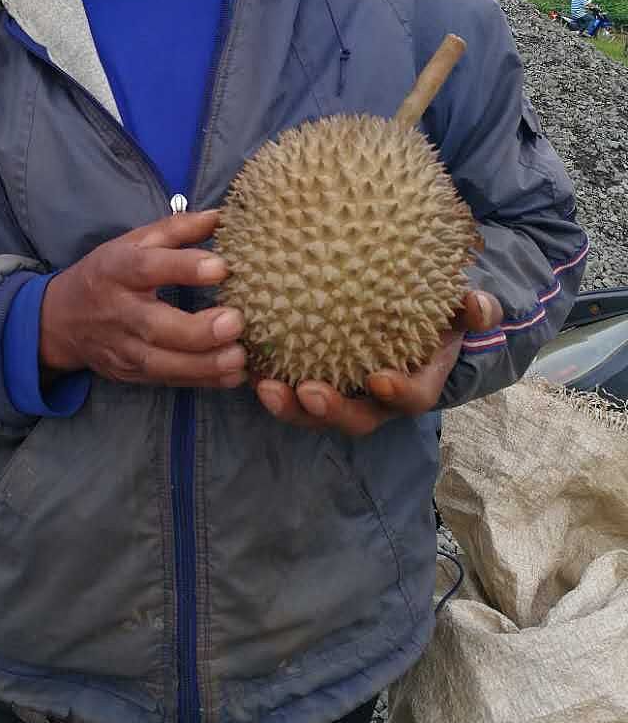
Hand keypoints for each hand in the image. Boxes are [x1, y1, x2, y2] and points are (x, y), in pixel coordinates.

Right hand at [39, 210, 246, 388]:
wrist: (61, 320)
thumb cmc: (106, 273)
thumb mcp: (132, 242)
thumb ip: (176, 229)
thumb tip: (220, 216)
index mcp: (119, 269)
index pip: (148, 268)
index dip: (184, 268)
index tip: (221, 268)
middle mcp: (119, 311)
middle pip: (155, 326)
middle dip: (198, 330)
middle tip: (236, 322)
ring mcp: (122, 348)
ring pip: (162, 362)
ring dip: (204, 364)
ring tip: (239, 357)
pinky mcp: (130, 374)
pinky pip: (168, 380)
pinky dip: (202, 380)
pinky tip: (232, 375)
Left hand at [255, 289, 502, 436]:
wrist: (410, 318)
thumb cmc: (435, 313)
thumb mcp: (459, 308)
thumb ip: (474, 308)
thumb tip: (477, 304)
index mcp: (414, 383)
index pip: (410, 399)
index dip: (396, 394)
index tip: (379, 379)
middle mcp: (375, 399)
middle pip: (353, 418)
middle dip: (328, 411)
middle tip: (305, 391)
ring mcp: (341, 393)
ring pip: (313, 412)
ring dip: (289, 406)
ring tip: (263, 386)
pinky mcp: (308, 381)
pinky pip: (288, 391)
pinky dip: (268, 383)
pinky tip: (245, 367)